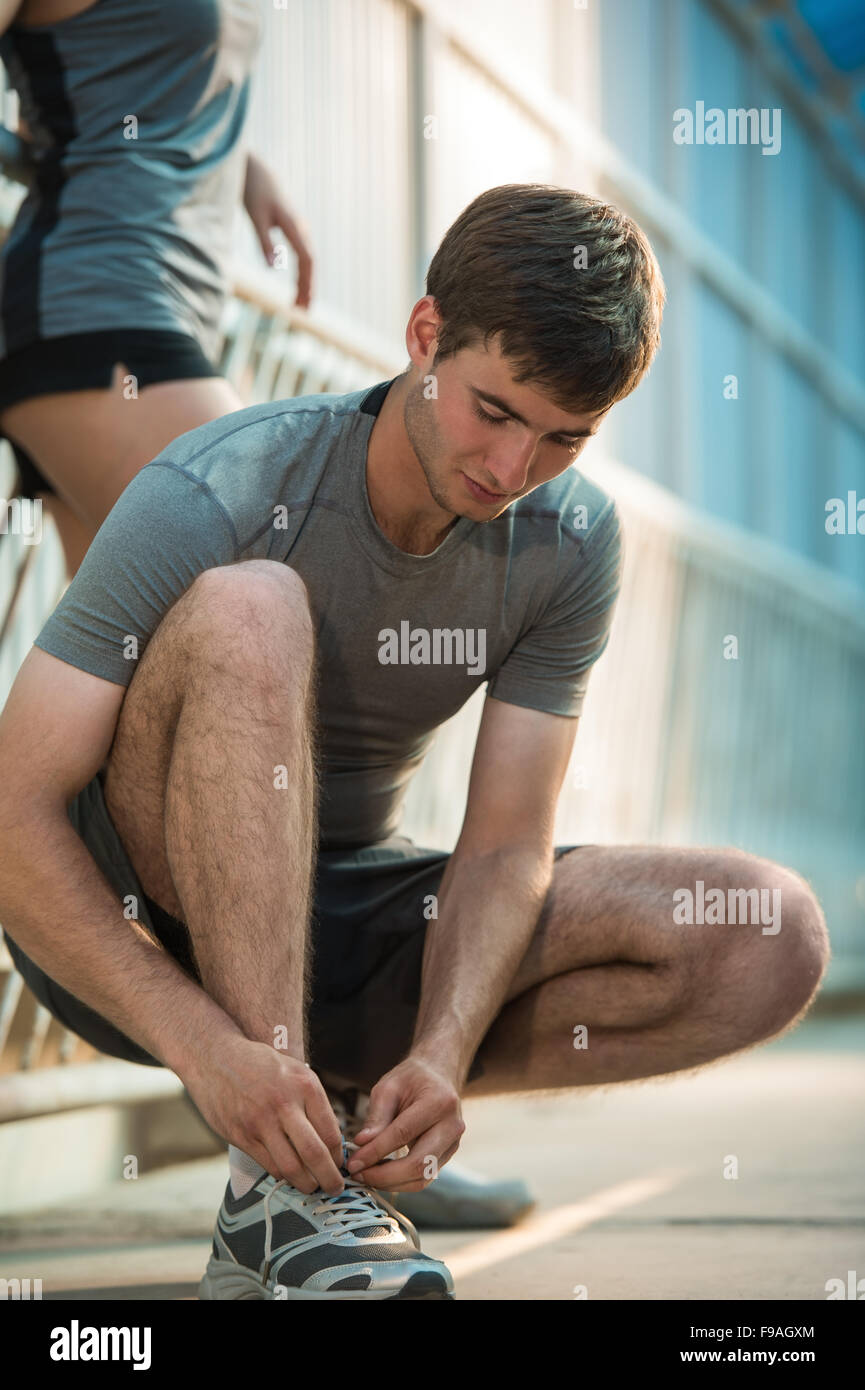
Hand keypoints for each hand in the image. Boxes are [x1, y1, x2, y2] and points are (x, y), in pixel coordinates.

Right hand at [182, 1036, 343, 1193]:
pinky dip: (282, 1176)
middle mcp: (285, 1104)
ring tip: (312, 1187)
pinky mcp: (241, 1135)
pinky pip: (268, 1165)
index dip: (338, 1156)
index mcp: (305, 1085)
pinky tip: (288, 1176)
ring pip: (291, 1167)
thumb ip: (313, 1102)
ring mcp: (261, 1122)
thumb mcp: (295, 1071)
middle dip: (330, 1178)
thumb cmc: (260, 1065)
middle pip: (315, 1154)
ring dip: (306, 1184)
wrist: (217, 1057)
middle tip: (336, 1188)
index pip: (331, 1133)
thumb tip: (332, 1140)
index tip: (340, 1165)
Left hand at [243, 153, 313, 306]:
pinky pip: (302, 257)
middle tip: (302, 312)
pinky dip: (301, 274)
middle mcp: (301, 229)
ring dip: (305, 284)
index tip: (302, 302)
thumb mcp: (255, 216)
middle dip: (307, 288)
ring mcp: (299, 230)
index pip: (307, 260)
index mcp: (293, 226)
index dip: (306, 283)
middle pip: (310, 264)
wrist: (256, 171)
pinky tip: (297, 287)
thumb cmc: (253, 191)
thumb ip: (264, 242)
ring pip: (307, 262)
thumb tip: (271, 269)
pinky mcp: (293, 232)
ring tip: (300, 305)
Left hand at [346, 1056, 464, 1191]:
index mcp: (439, 1102)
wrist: (439, 1075)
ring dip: (390, 1183)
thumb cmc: (412, 1078)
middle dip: (383, 1176)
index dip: (375, 1152)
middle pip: (418, 1164)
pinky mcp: (447, 1156)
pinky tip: (381, 1174)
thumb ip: (376, 1117)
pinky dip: (400, 1182)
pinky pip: (423, 1177)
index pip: (403, 1134)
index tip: (352, 1163)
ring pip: (422, 1177)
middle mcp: (452, 1126)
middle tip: (357, 1175)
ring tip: (365, 1175)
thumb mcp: (389, 1087)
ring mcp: (453, 1144)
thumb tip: (361, 1145)